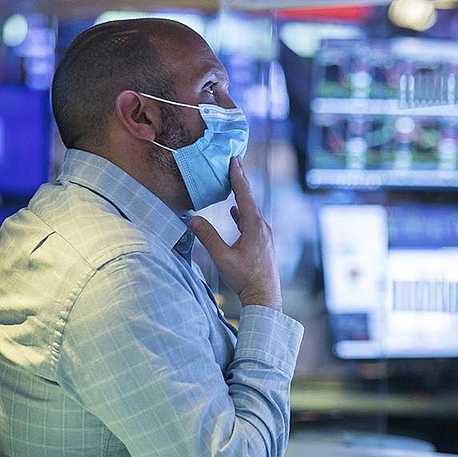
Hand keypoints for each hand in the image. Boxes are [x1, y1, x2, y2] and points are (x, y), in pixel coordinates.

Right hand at [188, 158, 282, 309]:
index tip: (233, 160)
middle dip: (240, 181)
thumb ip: (208, 237)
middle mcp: (262, 227)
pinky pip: (251, 221)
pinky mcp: (262, 243)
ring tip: (233, 183)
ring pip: (251, 210)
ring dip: (241, 196)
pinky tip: (235, 210)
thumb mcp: (222, 257)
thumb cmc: (245, 278)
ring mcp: (264, 235)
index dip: (238, 177)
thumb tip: (193, 219)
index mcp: (254, 226)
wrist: (264, 296)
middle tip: (234, 163)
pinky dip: (242, 212)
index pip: (244, 195)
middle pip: (250, 199)